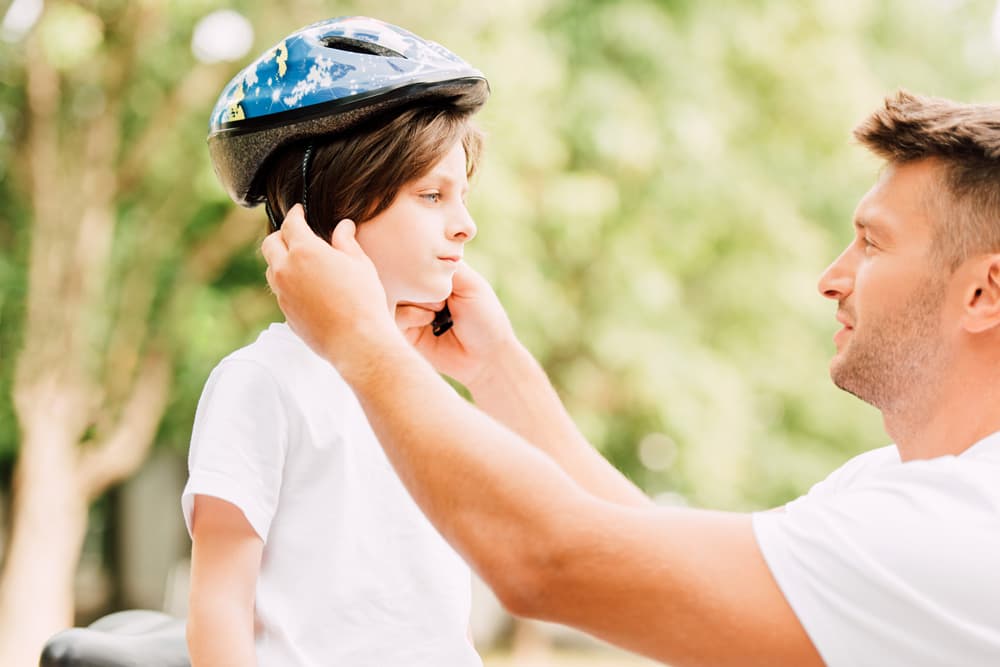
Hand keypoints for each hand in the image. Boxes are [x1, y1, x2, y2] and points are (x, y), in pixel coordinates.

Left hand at [262, 205, 398, 370]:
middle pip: (270, 244)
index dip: (295, 214)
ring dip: (281, 261)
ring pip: (272, 269)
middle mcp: (286, 270)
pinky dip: (288, 284)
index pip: (290, 223)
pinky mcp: (286, 314)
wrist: (357, 342)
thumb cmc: (363, 300)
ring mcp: (282, 294)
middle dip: (281, 235)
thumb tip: (343, 226)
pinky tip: (307, 288)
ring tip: (300, 262)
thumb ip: (346, 242)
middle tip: (294, 234)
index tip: (299, 211)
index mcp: (304, 251)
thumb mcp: (360, 264)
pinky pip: (281, 292)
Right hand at [395, 262, 517, 388]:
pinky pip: (393, 315)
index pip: (415, 257)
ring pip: (394, 293)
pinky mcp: (404, 331)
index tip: (441, 273)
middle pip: (401, 274)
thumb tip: (418, 249)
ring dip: (417, 300)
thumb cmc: (485, 318)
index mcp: (435, 275)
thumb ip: (444, 266)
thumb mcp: (470, 284)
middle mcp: (419, 290)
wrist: (486, 358)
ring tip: (439, 311)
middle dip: (420, 284)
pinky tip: (429, 322)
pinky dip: (411, 316)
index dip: (423, 263)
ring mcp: (410, 309)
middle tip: (445, 299)